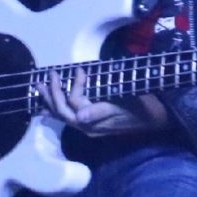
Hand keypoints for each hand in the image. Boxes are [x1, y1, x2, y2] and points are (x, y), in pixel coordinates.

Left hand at [35, 65, 170, 137]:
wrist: (156, 118)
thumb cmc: (142, 108)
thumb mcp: (124, 107)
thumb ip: (101, 111)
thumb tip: (80, 116)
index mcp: (94, 123)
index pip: (75, 103)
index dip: (75, 85)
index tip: (81, 70)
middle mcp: (86, 127)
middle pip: (62, 111)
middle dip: (53, 92)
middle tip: (50, 74)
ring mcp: (87, 126)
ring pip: (61, 115)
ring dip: (49, 100)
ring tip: (39, 86)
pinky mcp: (90, 123)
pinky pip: (67, 117)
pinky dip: (55, 110)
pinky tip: (46, 107)